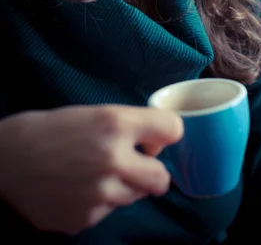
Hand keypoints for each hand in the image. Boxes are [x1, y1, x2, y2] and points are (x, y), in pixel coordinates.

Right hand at [0, 105, 182, 233]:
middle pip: (162, 178)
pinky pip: (107, 212)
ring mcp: (99, 194)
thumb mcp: (97, 114)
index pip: (173, 129)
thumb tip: (159, 146)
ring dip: (123, 187)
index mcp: (116, 124)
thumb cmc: (56, 129)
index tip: (155, 139)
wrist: (10, 157)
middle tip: (136, 166)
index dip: (165, 134)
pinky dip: (98, 203)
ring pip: (134, 197)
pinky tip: (76, 189)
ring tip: (94, 174)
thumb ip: (131, 126)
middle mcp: (113, 159)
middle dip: (153, 173)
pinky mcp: (84, 219)